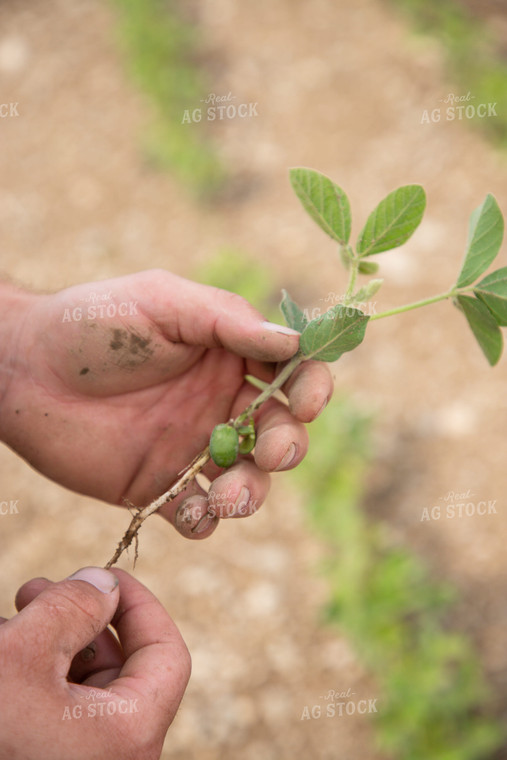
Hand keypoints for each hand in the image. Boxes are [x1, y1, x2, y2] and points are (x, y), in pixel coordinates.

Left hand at [0, 270, 331, 536]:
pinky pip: (197, 515)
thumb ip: (228, 320)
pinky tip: (187, 506)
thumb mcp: (163, 302)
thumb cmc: (94, 322)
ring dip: (251, 493)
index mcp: (227, 356)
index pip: (291, 374)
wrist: (26, 371)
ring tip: (226, 494)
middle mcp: (218, 403)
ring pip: (247, 481)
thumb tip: (292, 343)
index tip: (306, 401)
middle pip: (279, 433)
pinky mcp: (158, 486)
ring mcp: (190, 447)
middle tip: (271, 450)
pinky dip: (203, 519)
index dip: (311, 389)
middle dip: (287, 446)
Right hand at [0, 567, 190, 759]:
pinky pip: (54, 712)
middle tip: (36, 590)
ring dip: (50, 643)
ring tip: (11, 617)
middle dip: (81, 619)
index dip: (139, 605)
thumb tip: (103, 585)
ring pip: (81, 687)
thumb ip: (73, 606)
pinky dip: (34, 676)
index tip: (105, 576)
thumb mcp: (23, 652)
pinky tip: (3, 649)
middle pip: (120, 668)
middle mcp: (112, 758)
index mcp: (128, 735)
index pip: (166, 654)